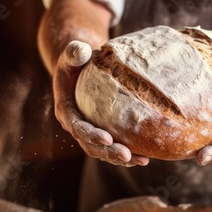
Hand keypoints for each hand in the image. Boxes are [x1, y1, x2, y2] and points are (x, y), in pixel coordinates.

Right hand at [53, 40, 148, 166]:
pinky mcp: (100, 130)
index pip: (77, 127)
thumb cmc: (76, 59)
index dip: (91, 135)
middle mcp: (75, 124)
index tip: (108, 139)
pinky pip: (112, 145)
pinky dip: (127, 152)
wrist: (78, 68)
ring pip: (102, 150)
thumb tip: (82, 50)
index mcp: (66, 110)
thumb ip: (75, 52)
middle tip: (127, 155)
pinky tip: (145, 155)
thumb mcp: (73, 53)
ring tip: (142, 161)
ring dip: (120, 158)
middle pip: (90, 145)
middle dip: (108, 153)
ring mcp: (88, 130)